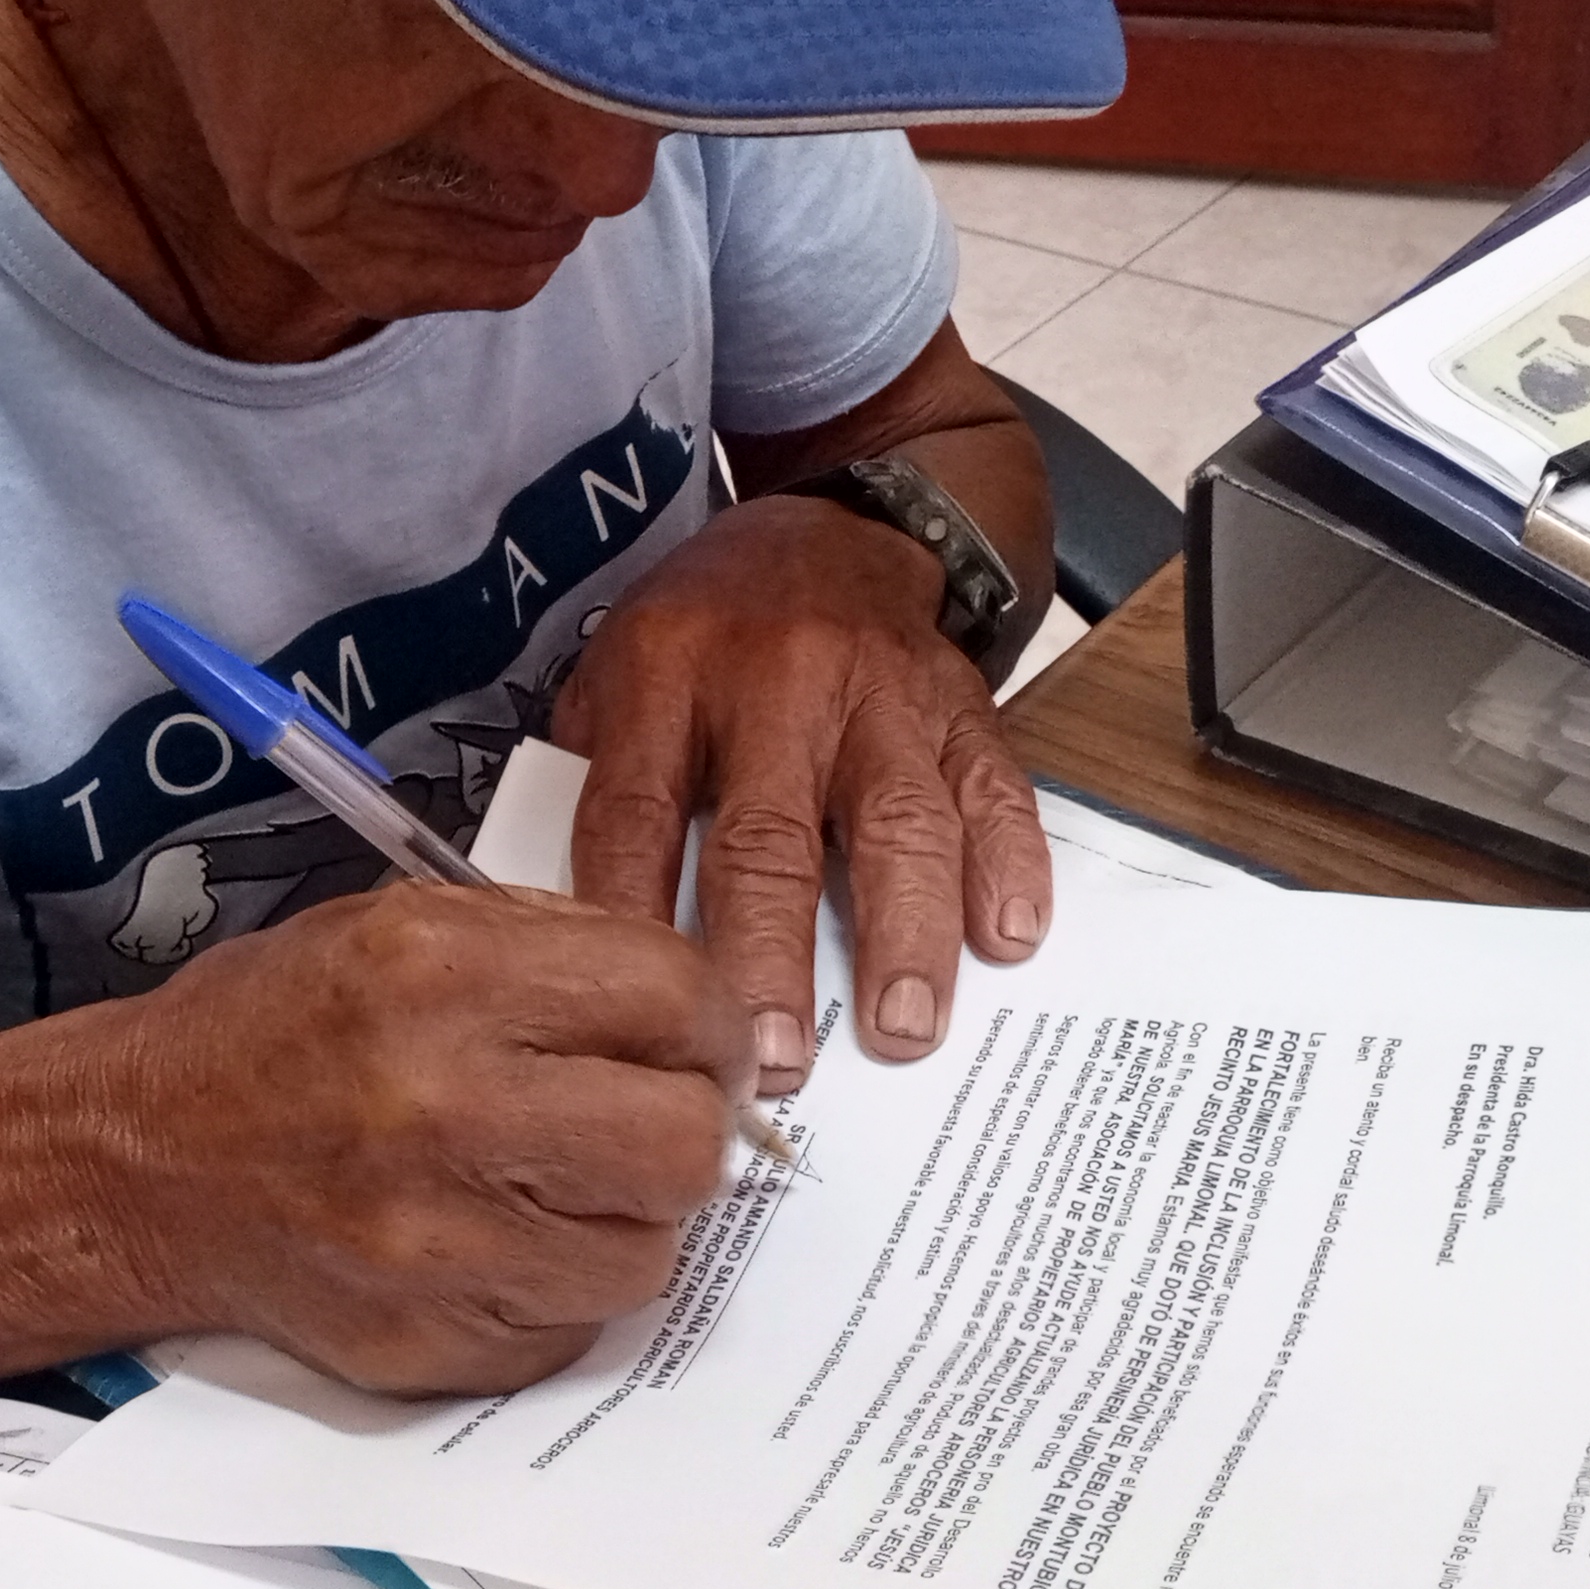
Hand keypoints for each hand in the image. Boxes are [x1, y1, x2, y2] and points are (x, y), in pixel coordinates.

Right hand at [96, 881, 751, 1394]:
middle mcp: (444, 1109)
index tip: (690, 1042)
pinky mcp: (429, 1342)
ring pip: (646, 1257)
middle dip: (684, 1128)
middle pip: (685, 1145)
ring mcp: (436, 1245)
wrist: (137, 1165)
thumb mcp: (399, 926)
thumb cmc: (272, 1034)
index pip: (675, 1000)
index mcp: (442, 977)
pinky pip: (571, 1331)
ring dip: (622, 1220)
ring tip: (549, 1184)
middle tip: (638, 1118)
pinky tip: (491, 1241)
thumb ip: (551, 949)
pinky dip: (554, 1290)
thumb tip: (696, 1012)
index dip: (706, 1023)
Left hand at [552, 491, 1050, 1090]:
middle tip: (777, 1058)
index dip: (635, 917)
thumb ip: (597, 784)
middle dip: (772, 956)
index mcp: (666, 674)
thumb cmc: (707, 632)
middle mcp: (776, 680)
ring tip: (904, 1028)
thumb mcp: (616, 672)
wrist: (831, 530)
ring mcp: (881, 693)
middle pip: (770, 835)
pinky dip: (1008, 864)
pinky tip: (1009, 937)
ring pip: (898, 819)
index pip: (636, 812)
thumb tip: (580, 931)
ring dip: (904, 932)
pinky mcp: (961, 706)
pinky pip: (993, 786)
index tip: (644, 1014)